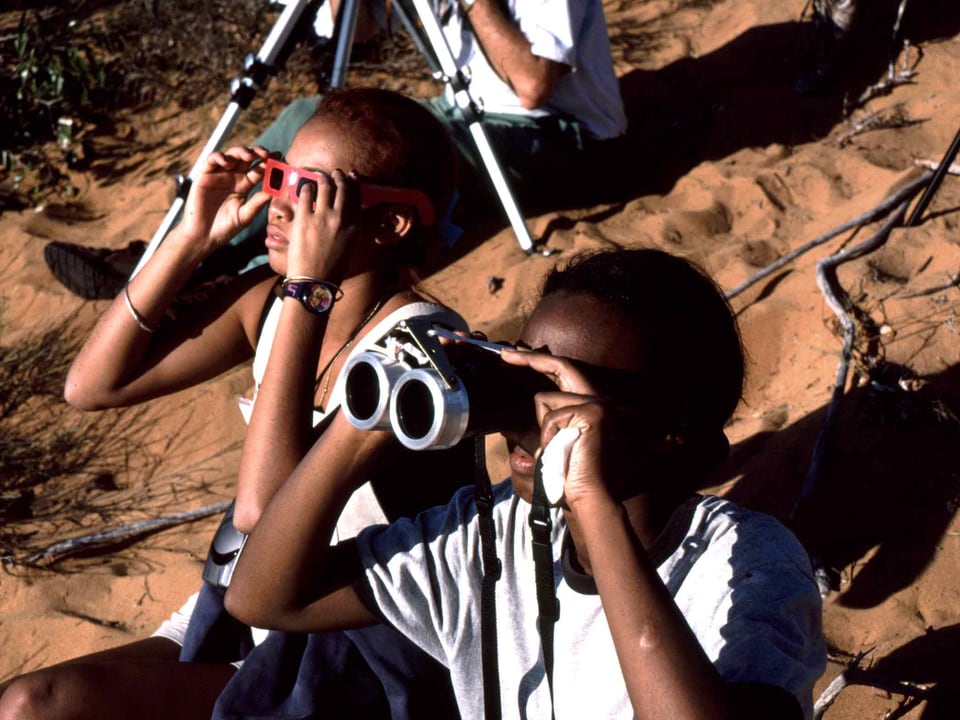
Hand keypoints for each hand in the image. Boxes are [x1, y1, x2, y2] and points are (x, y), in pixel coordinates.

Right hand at [180, 145, 272, 250]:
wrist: (203, 236)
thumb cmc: (225, 228)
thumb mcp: (244, 216)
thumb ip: (256, 204)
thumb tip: (272, 193)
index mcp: (244, 185)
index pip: (258, 170)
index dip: (269, 163)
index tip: (279, 156)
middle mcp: (233, 177)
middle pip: (246, 158)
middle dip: (256, 153)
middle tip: (266, 154)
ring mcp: (219, 175)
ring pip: (231, 155)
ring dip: (240, 152)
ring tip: (248, 156)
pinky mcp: (204, 175)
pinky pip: (211, 161)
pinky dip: (219, 157)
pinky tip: (227, 162)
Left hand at [285, 168, 360, 282]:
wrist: (314, 281)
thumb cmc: (331, 268)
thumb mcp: (348, 247)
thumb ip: (348, 229)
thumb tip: (344, 216)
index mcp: (354, 227)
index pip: (356, 198)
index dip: (354, 184)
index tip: (352, 177)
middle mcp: (341, 219)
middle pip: (342, 188)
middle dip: (339, 177)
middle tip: (335, 173)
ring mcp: (322, 218)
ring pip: (325, 186)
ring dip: (322, 179)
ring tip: (319, 176)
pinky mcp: (304, 219)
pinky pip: (305, 195)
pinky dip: (306, 188)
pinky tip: (305, 187)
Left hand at [501, 348, 611, 506]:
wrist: (589, 495)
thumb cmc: (569, 474)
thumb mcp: (548, 445)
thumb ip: (533, 429)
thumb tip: (506, 424)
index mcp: (593, 404)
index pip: (565, 372)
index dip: (540, 359)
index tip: (516, 352)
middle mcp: (601, 400)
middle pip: (561, 366)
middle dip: (529, 357)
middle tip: (505, 352)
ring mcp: (598, 404)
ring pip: (547, 398)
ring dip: (542, 427)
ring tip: (555, 449)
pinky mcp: (591, 413)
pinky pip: (551, 415)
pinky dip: (547, 436)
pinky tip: (558, 450)